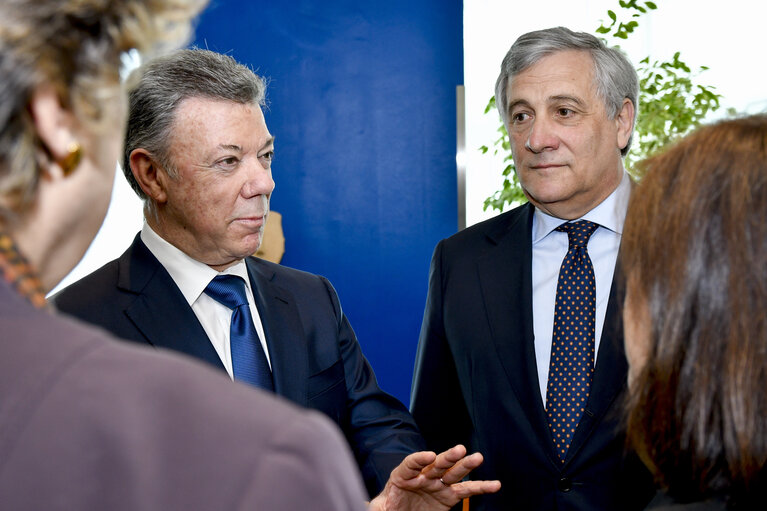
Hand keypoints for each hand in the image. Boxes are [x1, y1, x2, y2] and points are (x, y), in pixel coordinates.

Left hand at [368, 444, 500, 510]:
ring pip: (452, 473)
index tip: (429, 456)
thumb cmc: (388, 508)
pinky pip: (466, 490)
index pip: (410, 464)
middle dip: (447, 457)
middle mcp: (422, 476)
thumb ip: (374, 506)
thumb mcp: (378, 508)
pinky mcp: (448, 497)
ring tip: (478, 457)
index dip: (418, 459)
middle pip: (436, 464)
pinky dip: (480, 487)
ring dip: (465, 465)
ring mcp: (437, 485)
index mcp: (402, 476)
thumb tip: (362, 505)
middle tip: (459, 449)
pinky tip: (494, 484)